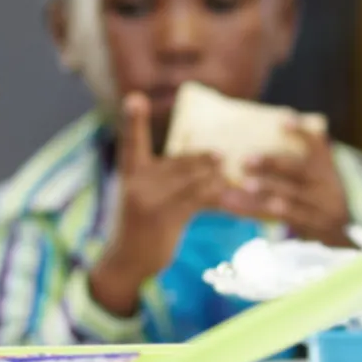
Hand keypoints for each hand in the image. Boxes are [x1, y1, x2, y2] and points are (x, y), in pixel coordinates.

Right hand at [90, 93, 224, 314]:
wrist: (125, 263)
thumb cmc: (138, 229)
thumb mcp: (141, 199)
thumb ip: (161, 180)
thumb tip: (204, 167)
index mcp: (129, 174)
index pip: (131, 142)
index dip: (133, 120)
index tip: (135, 97)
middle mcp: (136, 183)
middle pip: (177, 161)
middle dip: (203, 159)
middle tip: (226, 154)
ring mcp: (148, 200)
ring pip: (191, 180)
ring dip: (217, 177)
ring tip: (235, 172)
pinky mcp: (164, 217)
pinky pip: (199, 202)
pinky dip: (220, 199)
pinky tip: (236, 200)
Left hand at [221, 122, 351, 246]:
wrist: (338, 229)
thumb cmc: (315, 193)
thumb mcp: (316, 171)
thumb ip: (303, 150)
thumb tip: (281, 120)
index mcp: (324, 166)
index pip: (316, 144)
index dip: (302, 132)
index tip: (284, 122)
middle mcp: (326, 183)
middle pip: (298, 170)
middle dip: (272, 164)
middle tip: (246, 159)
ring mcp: (321, 205)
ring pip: (293, 195)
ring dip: (269, 189)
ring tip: (246, 185)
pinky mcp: (314, 224)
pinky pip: (290, 218)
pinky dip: (274, 211)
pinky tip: (259, 207)